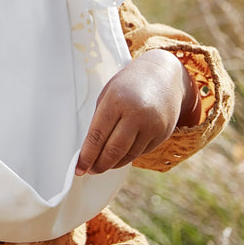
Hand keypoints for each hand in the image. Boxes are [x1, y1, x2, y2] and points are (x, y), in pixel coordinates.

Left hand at [75, 49, 199, 175]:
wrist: (164, 74)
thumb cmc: (130, 84)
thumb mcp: (110, 93)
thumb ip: (102, 118)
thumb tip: (91, 147)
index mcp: (116, 101)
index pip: (97, 135)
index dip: (87, 155)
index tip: (79, 168)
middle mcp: (136, 114)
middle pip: (114, 150)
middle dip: (99, 164)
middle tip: (90, 170)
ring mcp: (152, 125)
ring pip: (128, 155)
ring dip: (113, 164)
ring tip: (103, 165)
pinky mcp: (163, 133)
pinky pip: (141, 152)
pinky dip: (128, 157)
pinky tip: (120, 157)